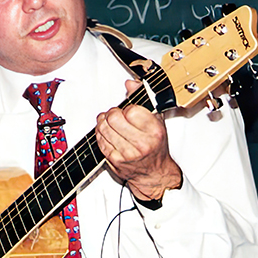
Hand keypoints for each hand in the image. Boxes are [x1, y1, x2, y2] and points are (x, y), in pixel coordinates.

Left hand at [96, 79, 181, 201]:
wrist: (154, 174)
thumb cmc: (156, 148)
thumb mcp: (157, 122)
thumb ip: (144, 100)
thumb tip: (131, 84)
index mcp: (154, 131)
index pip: (131, 110)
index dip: (127, 108)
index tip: (129, 110)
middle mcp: (142, 143)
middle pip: (114, 118)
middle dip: (112, 113)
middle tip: (116, 115)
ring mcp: (127, 153)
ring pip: (104, 129)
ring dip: (104, 122)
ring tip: (109, 122)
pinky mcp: (115, 161)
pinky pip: (100, 141)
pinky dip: (101, 134)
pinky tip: (107, 133)